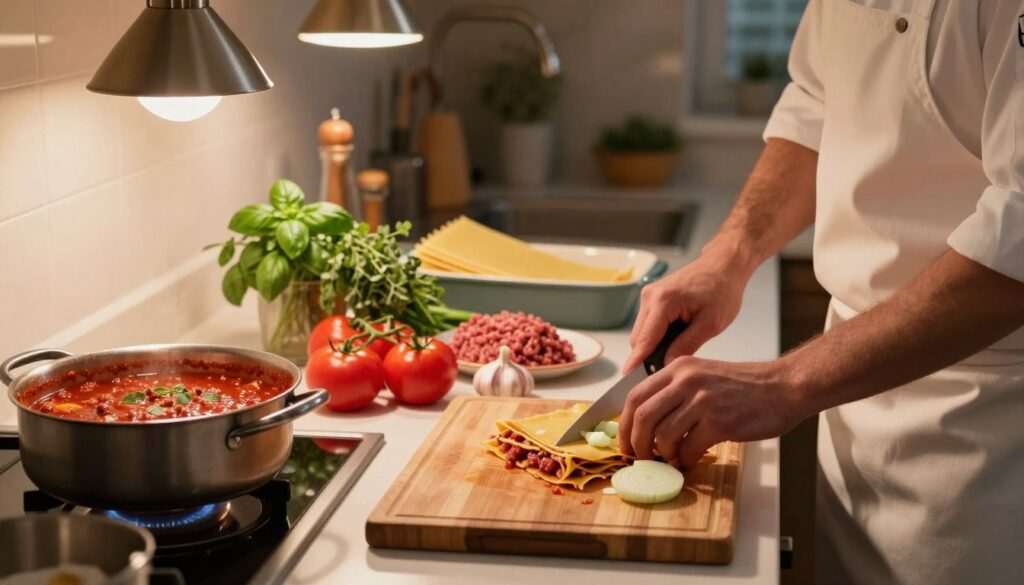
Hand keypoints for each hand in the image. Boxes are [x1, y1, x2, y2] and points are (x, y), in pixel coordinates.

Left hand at [617, 356, 802, 469]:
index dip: (624, 425)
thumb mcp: (703, 376)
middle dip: (637, 444)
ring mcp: (703, 400)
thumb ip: (675, 392)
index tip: (625, 442)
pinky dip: (686, 460)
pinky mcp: (720, 421)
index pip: (635, 396)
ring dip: (664, 455)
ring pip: (663, 435)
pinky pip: (689, 448)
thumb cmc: (744, 387)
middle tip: (641, 458)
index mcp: (678, 368)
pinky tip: (692, 460)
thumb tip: (646, 423)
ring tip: (673, 459)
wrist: (783, 387)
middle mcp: (687, 380)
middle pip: (642, 417)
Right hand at [623, 251, 749, 372]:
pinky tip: (673, 342)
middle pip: (638, 338)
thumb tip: (667, 365)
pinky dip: (656, 336)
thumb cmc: (722, 289)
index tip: (630, 381)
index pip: (644, 340)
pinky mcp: (652, 297)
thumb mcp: (711, 324)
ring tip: (672, 357)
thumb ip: (687, 345)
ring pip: (641, 332)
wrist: (723, 265)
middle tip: (662, 376)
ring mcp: (649, 295)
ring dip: (652, 347)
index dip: (637, 363)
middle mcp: (650, 296)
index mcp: (663, 301)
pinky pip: (647, 324)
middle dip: (646, 357)